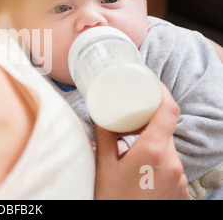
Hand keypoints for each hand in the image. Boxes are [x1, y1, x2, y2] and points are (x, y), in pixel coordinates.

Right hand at [94, 82, 188, 198]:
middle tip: (131, 115)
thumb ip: (104, 136)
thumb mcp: (103, 165)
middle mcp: (173, 162)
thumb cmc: (112, 199)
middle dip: (149, 120)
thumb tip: (100, 113)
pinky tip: (140, 168)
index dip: (162, 91)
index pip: (169, 110)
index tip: (150, 83)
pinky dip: (157, 159)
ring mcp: (179, 178)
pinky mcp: (180, 190)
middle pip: (166, 128)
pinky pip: (170, 164)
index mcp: (154, 151)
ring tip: (131, 145)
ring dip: (152, 142)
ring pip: (168, 147)